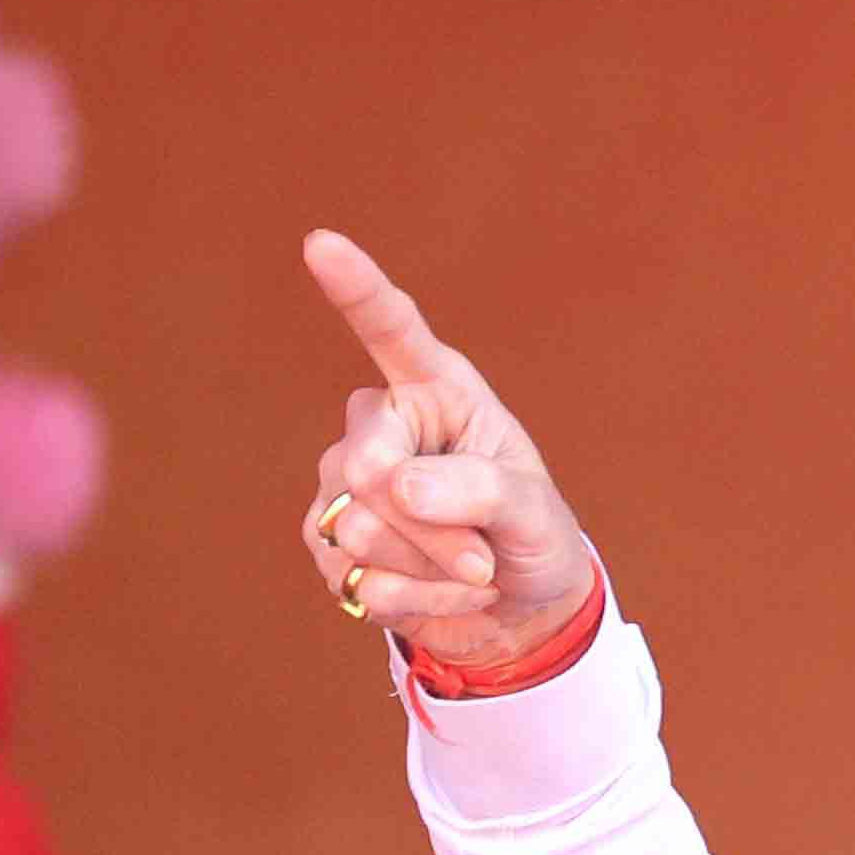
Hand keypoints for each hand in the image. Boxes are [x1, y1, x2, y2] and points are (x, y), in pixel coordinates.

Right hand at [298, 228, 597, 670]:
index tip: (322, 245)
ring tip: (468, 571)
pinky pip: (361, 580)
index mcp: (436, 390)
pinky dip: (416, 603)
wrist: (519, 609)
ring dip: (432, 571)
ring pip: (361, 529)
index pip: (392, 330)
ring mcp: (343, 483)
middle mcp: (380, 426)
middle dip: (436, 532)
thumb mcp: (532, 513)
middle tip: (484, 558)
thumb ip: (478, 489)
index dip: (357, 289)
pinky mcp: (329, 542)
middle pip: (369, 468)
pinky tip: (441, 594)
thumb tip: (395, 486)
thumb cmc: (531, 538)